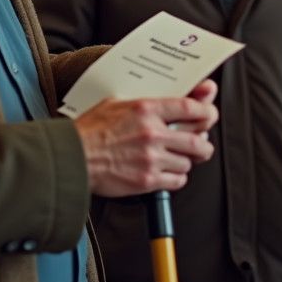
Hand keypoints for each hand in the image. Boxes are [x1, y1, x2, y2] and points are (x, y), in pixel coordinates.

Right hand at [74, 80, 218, 196]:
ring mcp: (151, 158)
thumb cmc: (90, 131)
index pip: (190, 107)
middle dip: (203, 143)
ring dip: (186, 161)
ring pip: (188, 162)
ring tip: (175, 158)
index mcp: (146, 109)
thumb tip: (169, 100)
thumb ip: (145, 101)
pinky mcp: (147, 180)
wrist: (72, 159)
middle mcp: (152, 133)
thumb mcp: (117, 103)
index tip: (209, 114)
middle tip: (201, 144)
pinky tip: (166, 172)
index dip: (206, 111)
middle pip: (197, 139)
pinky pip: (177, 180)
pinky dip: (176, 178)